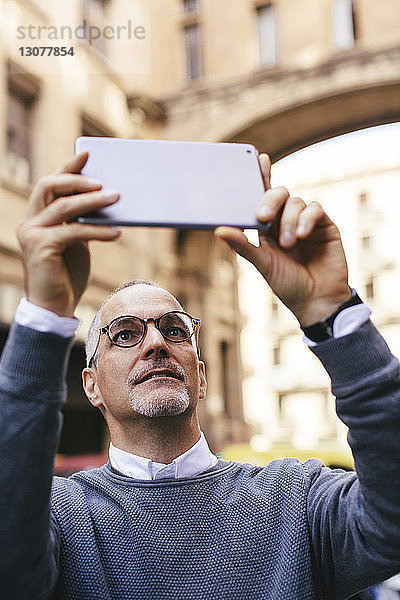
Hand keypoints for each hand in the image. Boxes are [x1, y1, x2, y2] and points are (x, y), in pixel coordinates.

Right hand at [17, 151, 120, 317]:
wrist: (54, 308)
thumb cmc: (67, 275)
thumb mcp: (76, 243)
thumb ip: (81, 222)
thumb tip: (106, 200)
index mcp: (37, 217)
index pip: (51, 184)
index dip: (68, 167)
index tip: (87, 152)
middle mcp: (30, 222)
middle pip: (49, 186)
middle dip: (77, 179)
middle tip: (104, 180)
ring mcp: (32, 234)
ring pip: (63, 207)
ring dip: (93, 201)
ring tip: (117, 197)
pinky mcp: (40, 248)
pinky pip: (73, 232)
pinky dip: (97, 231)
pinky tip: (117, 232)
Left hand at [215, 154, 350, 325]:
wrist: (316, 300)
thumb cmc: (287, 284)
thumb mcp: (262, 263)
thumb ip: (242, 245)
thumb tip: (218, 229)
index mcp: (268, 227)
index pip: (263, 196)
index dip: (262, 176)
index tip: (258, 159)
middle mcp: (286, 220)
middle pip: (278, 194)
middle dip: (270, 200)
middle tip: (263, 217)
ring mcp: (306, 221)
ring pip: (296, 202)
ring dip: (289, 221)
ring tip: (288, 244)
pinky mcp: (324, 226)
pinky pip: (315, 209)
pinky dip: (306, 219)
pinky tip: (302, 234)